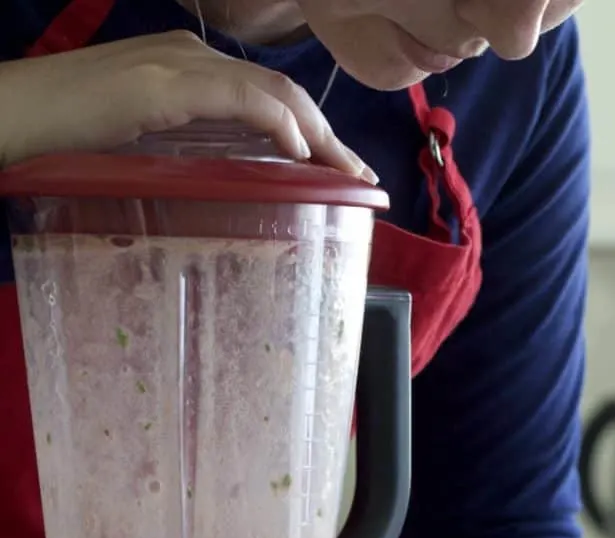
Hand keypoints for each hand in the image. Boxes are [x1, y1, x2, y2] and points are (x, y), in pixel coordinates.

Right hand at [0, 31, 375, 179]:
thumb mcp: (141, 145)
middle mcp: (193, 58)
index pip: (268, 98)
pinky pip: (241, 98)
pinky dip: (279, 125)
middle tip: (363, 177)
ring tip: (349, 172)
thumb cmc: (66, 137)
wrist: (11, 114)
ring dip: (320, 134)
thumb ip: (183, 152)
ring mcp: (180, 66)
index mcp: (188, 70)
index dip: (313, 132)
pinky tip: (302, 156)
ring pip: (274, 93)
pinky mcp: (166, 83)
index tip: (342, 173)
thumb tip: (224, 185)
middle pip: (283, 94)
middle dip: (331, 137)